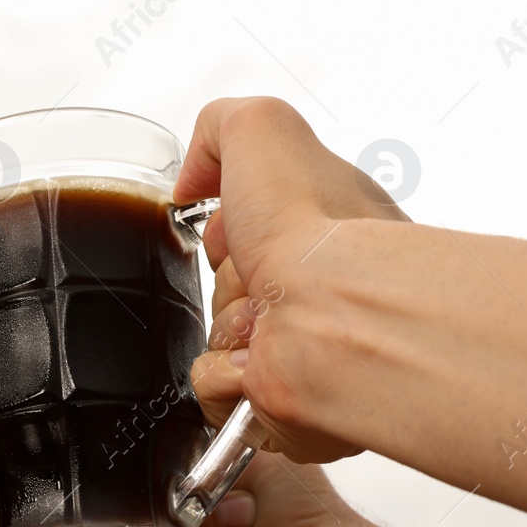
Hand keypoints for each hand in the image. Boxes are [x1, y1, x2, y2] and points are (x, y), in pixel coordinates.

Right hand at [174, 97, 408, 462]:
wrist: (332, 313)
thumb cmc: (313, 226)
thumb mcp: (262, 127)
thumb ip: (222, 127)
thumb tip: (194, 175)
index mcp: (328, 228)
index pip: (257, 231)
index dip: (233, 227)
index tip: (238, 227)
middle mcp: (325, 288)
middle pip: (230, 286)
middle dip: (228, 280)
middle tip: (257, 273)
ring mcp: (307, 345)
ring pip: (217, 337)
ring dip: (226, 327)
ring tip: (266, 320)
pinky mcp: (286, 400)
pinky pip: (215, 388)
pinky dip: (223, 375)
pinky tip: (259, 358)